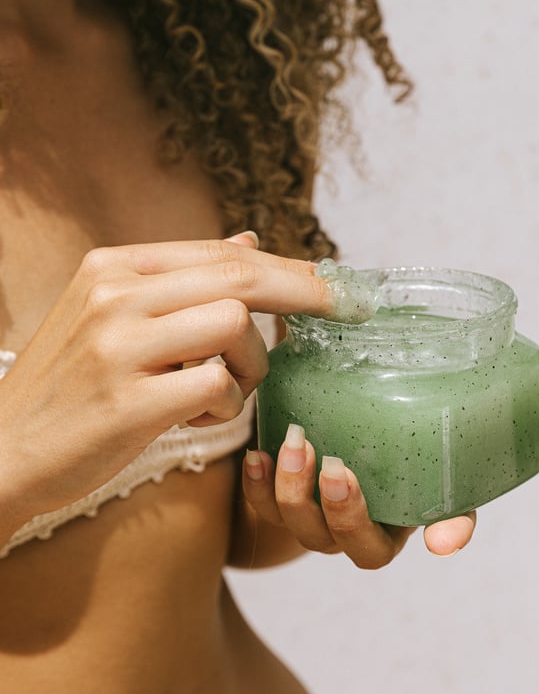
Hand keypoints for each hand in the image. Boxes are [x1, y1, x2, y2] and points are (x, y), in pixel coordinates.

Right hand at [0, 235, 331, 528]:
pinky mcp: (129, 402)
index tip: (337, 283)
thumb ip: (181, 278)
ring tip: (221, 390)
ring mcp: (119, 346)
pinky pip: (219, 388)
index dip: (289, 266)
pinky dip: (225, 407)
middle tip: (350, 309)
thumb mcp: (112, 314)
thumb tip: (249, 241)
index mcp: (112, 266)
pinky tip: (195, 420)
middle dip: (306, 293)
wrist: (3, 451)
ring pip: (236, 327)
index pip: (221, 253)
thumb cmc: (71, 386)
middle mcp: (115, 294)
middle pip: (239, 276)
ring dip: (251, 366)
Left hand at [242, 398, 538, 564]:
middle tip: (339, 469)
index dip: (451, 530)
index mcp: (417, 492)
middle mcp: (373, 513)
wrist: (316, 397)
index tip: (442, 538)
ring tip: (293, 445)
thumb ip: (500, 401)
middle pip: (367, 547)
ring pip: (311, 534)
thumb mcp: (440, 391)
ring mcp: (323, 513)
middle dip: (350, 516)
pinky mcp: (277, 498)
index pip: (447, 519)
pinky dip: (258, 489)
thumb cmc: (388, 399)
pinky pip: (264, 512)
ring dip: (298, 496)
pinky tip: (254, 452)